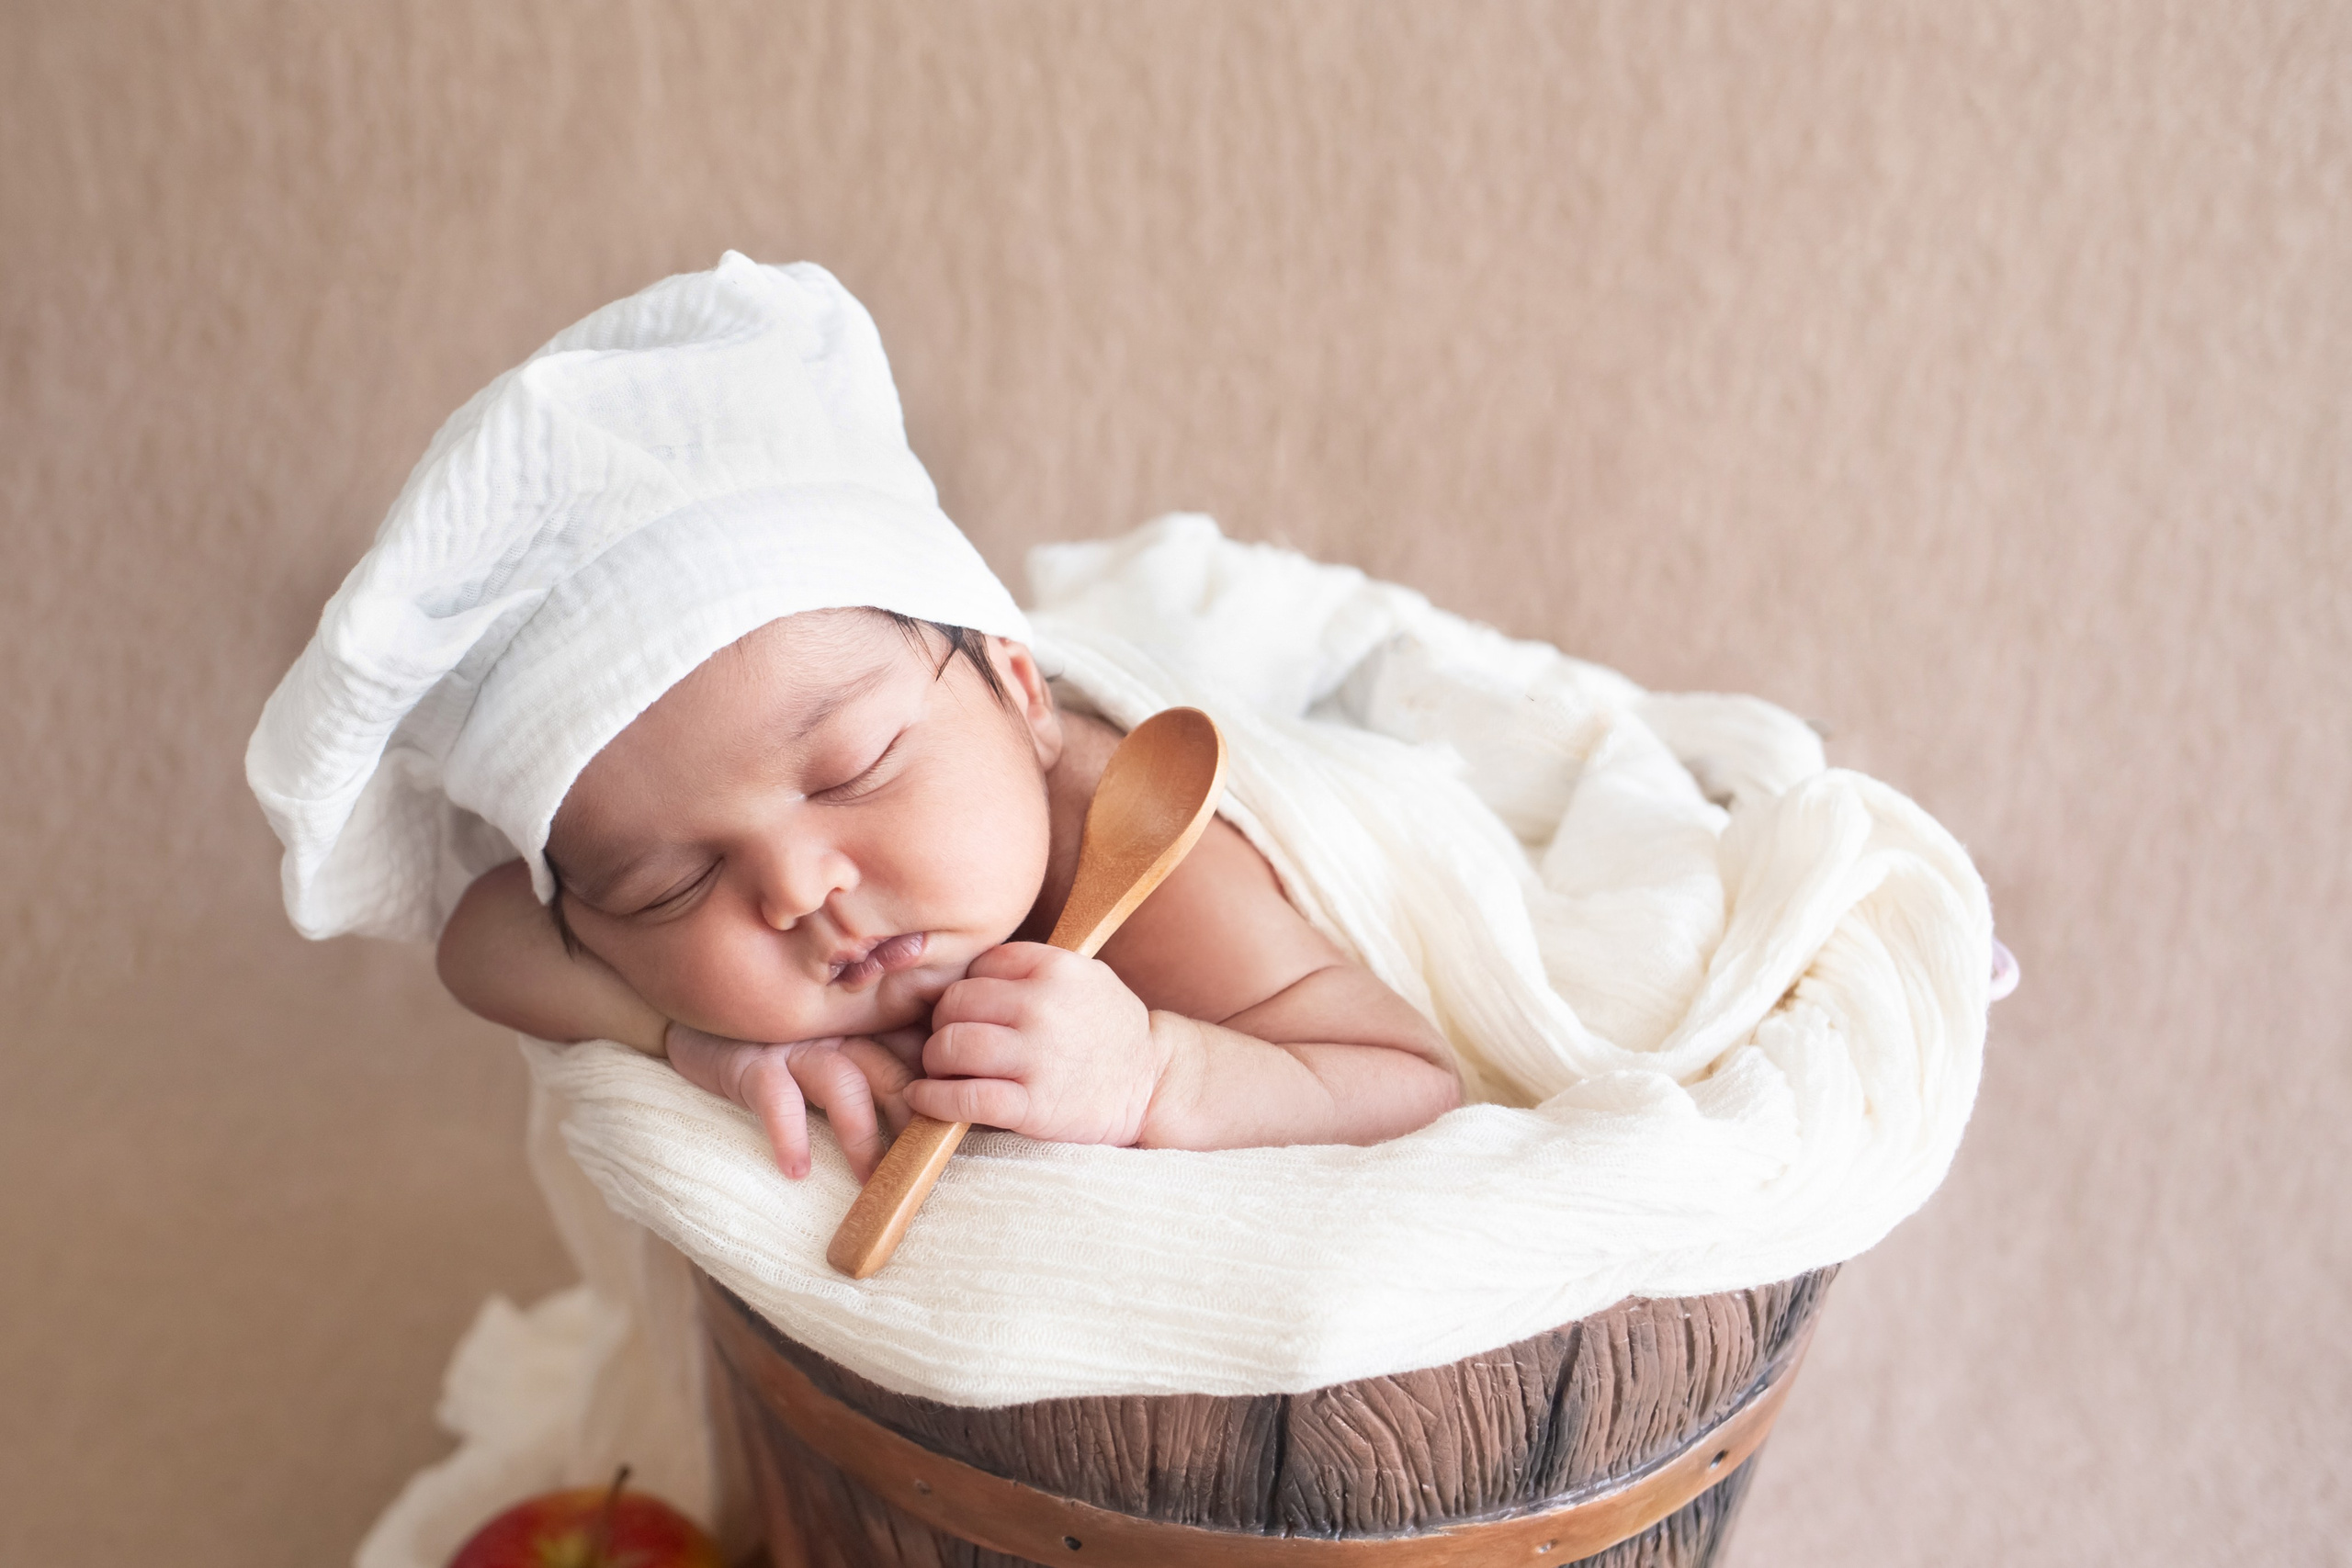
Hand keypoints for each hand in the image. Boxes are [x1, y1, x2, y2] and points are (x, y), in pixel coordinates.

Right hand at [664, 1022, 924, 1180]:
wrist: (698, 1006)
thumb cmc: (782, 1041)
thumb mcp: (840, 1048)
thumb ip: (886, 1065)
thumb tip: (938, 1113)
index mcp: (870, 1028)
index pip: (920, 1056)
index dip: (943, 1094)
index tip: (960, 1136)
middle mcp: (840, 1031)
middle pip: (893, 1070)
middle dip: (914, 1122)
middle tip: (930, 1169)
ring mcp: (797, 1044)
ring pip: (843, 1084)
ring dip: (861, 1137)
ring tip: (873, 1182)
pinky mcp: (753, 1061)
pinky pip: (776, 1098)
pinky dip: (789, 1134)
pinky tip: (796, 1170)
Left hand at [909, 942, 1168, 1144]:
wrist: (1153, 1083)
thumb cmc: (1109, 1029)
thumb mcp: (1084, 976)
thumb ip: (1031, 967)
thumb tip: (965, 972)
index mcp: (1055, 968)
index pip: (980, 966)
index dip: (968, 989)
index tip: (972, 1011)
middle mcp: (1043, 1007)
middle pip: (955, 1003)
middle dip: (943, 1023)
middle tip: (950, 1040)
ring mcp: (1037, 1057)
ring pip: (950, 1046)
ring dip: (934, 1060)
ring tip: (941, 1068)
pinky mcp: (1032, 1106)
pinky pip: (962, 1098)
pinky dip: (933, 1098)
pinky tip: (926, 1097)